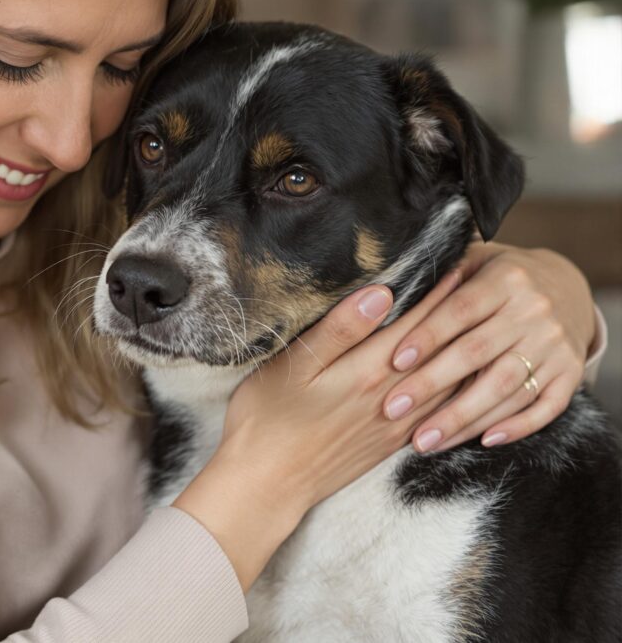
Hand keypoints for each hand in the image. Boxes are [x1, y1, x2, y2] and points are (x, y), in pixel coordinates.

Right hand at [221, 269, 461, 510]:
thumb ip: (340, 330)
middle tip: (483, 289)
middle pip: (439, 351)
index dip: (438, 293)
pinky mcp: (389, 444)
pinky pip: (439, 414)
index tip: (460, 265)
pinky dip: (457, 392)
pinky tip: (462, 382)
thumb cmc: (268, 418)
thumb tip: (381, 293)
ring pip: (447, 384)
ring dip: (466, 354)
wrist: (267, 483)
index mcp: (367, 372)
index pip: (416, 324)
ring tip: (481, 327)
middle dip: (461, 318)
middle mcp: (391, 398)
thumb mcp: (293, 366)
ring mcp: (394, 425)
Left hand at [383, 242, 595, 452]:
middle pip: (477, 353)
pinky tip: (482, 441)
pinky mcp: (571, 372)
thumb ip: (439, 279)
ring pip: (506, 387)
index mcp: (505, 279)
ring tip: (423, 441)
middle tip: (393, 409)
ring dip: (462, 418)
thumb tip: (385, 296)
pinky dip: (516, 426)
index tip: (394, 361)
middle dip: (431, 384)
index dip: (427, 336)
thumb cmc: (496, 278)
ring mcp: (555, 344)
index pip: (460, 310)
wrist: (567, 286)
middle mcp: (534, 311)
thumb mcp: (473, 263)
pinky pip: (546, 406)